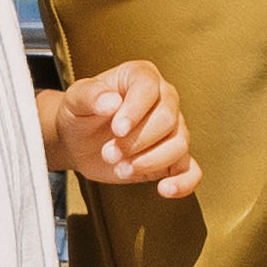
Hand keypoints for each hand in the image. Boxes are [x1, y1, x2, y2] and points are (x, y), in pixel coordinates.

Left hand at [48, 62, 195, 199]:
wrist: (79, 140)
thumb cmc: (81, 113)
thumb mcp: (76, 99)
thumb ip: (90, 95)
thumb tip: (111, 103)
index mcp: (141, 77)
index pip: (149, 88)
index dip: (135, 110)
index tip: (117, 129)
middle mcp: (164, 100)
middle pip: (167, 119)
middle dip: (136, 142)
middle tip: (108, 153)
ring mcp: (172, 130)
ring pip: (179, 145)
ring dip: (149, 162)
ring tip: (121, 168)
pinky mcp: (171, 159)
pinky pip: (191, 171)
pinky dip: (183, 182)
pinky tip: (164, 189)